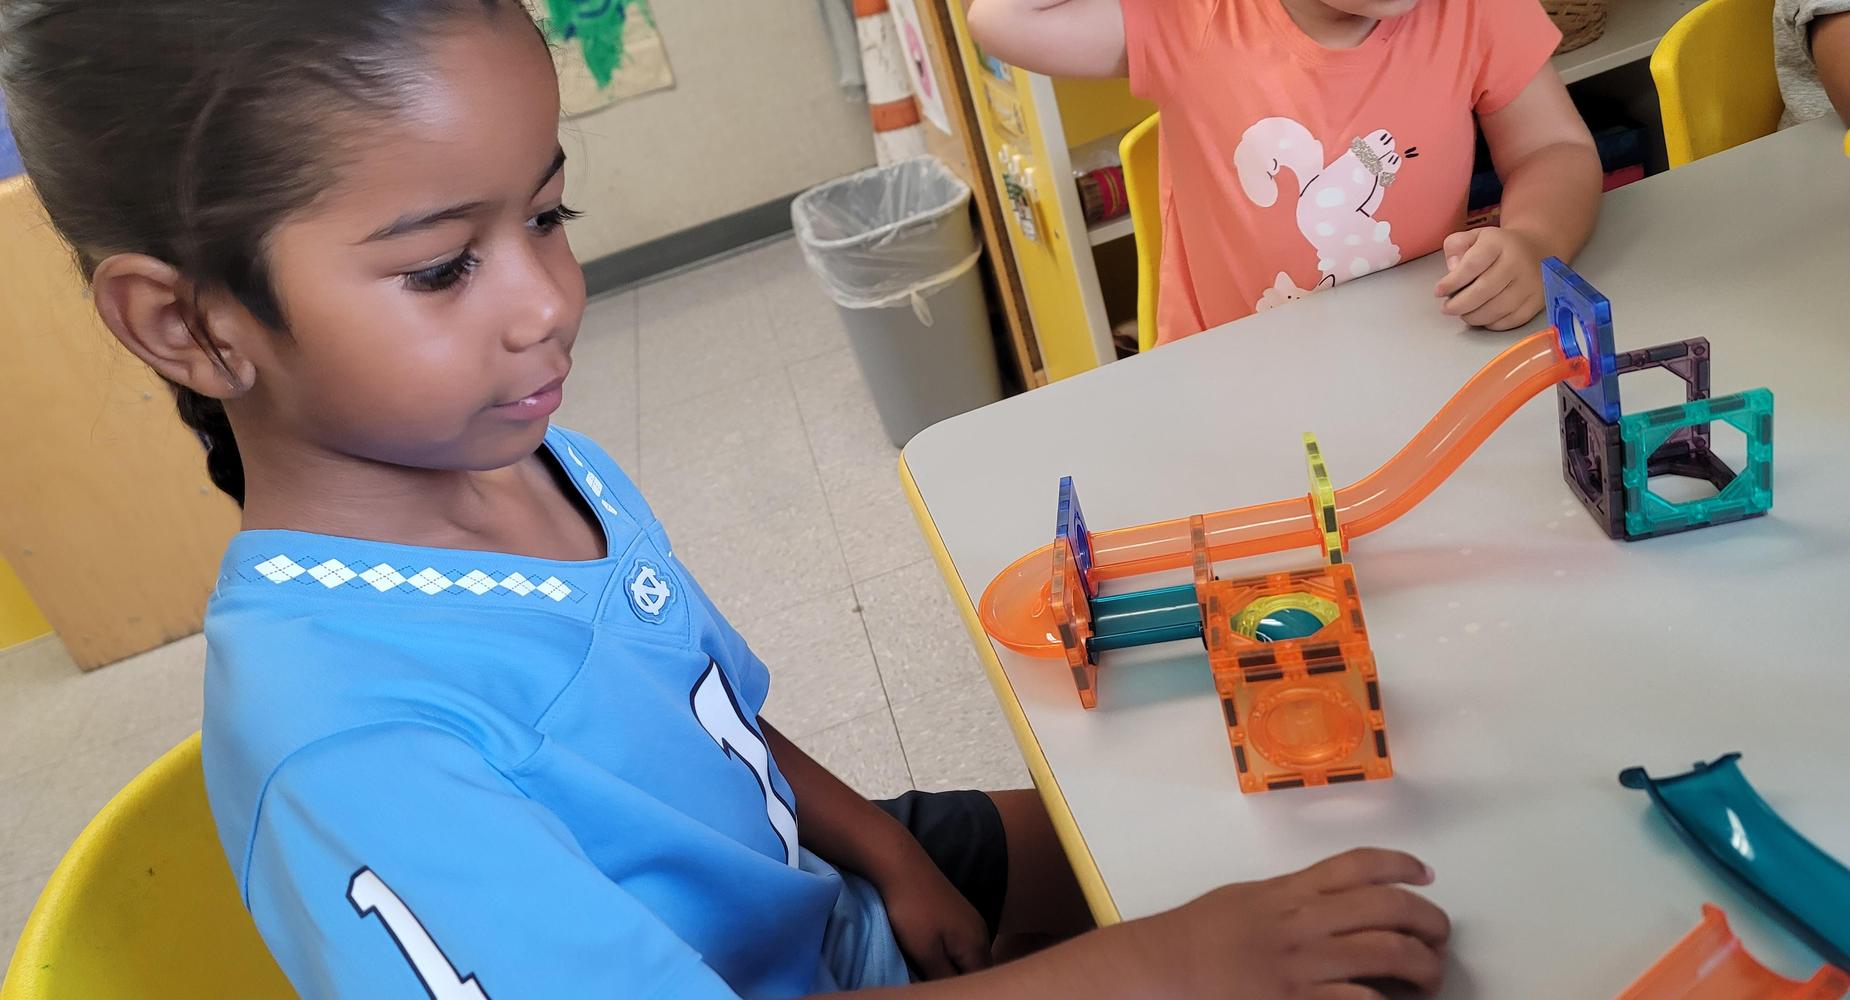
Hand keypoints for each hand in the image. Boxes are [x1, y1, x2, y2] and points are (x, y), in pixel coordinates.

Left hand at [878, 855, 992, 979]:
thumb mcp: (926, 952)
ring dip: (955, 969)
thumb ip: (944, 977)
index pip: (980, 981)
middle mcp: (980, 933)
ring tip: (933, 975)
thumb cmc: (914, 912)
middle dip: (961, 981)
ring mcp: (969, 922)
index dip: (965, 991)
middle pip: (977, 970)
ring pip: (968, 957)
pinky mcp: (956, 915)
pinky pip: (960, 945)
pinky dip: (950, 956)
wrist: (902, 866)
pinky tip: (934, 958)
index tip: (943, 989)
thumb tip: (955, 989)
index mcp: (977, 945)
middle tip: (938, 985)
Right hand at [1133, 848, 1449, 998]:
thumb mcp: (1248, 898)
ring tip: (1431, 976)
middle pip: (1388, 907)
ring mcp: (1303, 964)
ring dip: (1424, 965)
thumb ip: (1291, 896)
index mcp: (1291, 890)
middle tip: (1440, 936)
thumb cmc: (1198, 935)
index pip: (1359, 865)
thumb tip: (1331, 898)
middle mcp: (1304, 921)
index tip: (1426, 874)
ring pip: (1388, 953)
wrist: (1163, 968)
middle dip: (1429, 921)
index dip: (1402, 865)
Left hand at [1434, 227, 1545, 330]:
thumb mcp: (1474, 236)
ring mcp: (1530, 283)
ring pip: (1497, 309)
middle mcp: (1517, 262)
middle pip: (1484, 290)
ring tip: (1463, 312)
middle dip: (1459, 304)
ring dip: (1473, 316)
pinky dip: (1492, 323)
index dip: (1452, 282)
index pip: (1472, 265)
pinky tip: (1482, 317)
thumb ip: (1456, 247)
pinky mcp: (1537, 301)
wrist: (1537, 247)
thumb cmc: (1498, 246)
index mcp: (1499, 243)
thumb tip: (1453, 269)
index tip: (1439, 291)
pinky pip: (1511, 320)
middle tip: (1447, 308)